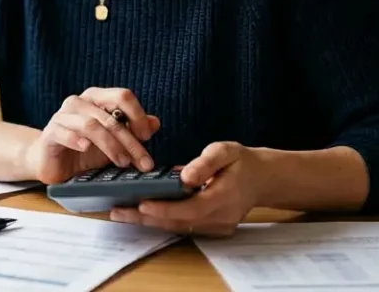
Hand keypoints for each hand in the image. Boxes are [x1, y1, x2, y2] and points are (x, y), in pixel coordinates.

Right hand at [23, 87, 160, 184]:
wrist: (52, 162)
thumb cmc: (84, 149)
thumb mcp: (114, 142)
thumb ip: (133, 130)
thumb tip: (155, 122)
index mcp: (96, 98)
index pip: (122, 96)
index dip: (138, 115)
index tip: (147, 137)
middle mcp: (79, 102)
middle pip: (111, 116)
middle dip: (131, 141)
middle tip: (143, 162)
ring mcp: (62, 116)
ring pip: (92, 125)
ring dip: (111, 145)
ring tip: (122, 162)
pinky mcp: (50, 132)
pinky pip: (64, 132)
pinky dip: (77, 140)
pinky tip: (86, 149)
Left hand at [108, 141, 265, 236]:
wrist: (262, 179)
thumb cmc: (241, 162)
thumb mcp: (226, 151)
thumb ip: (206, 163)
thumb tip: (185, 177)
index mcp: (224, 197)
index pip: (190, 209)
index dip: (164, 209)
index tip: (141, 205)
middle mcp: (220, 217)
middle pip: (178, 222)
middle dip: (145, 219)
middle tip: (116, 212)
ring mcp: (217, 226)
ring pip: (178, 227)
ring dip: (149, 222)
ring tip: (120, 213)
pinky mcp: (211, 228)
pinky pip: (183, 226)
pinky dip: (161, 220)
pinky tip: (139, 214)